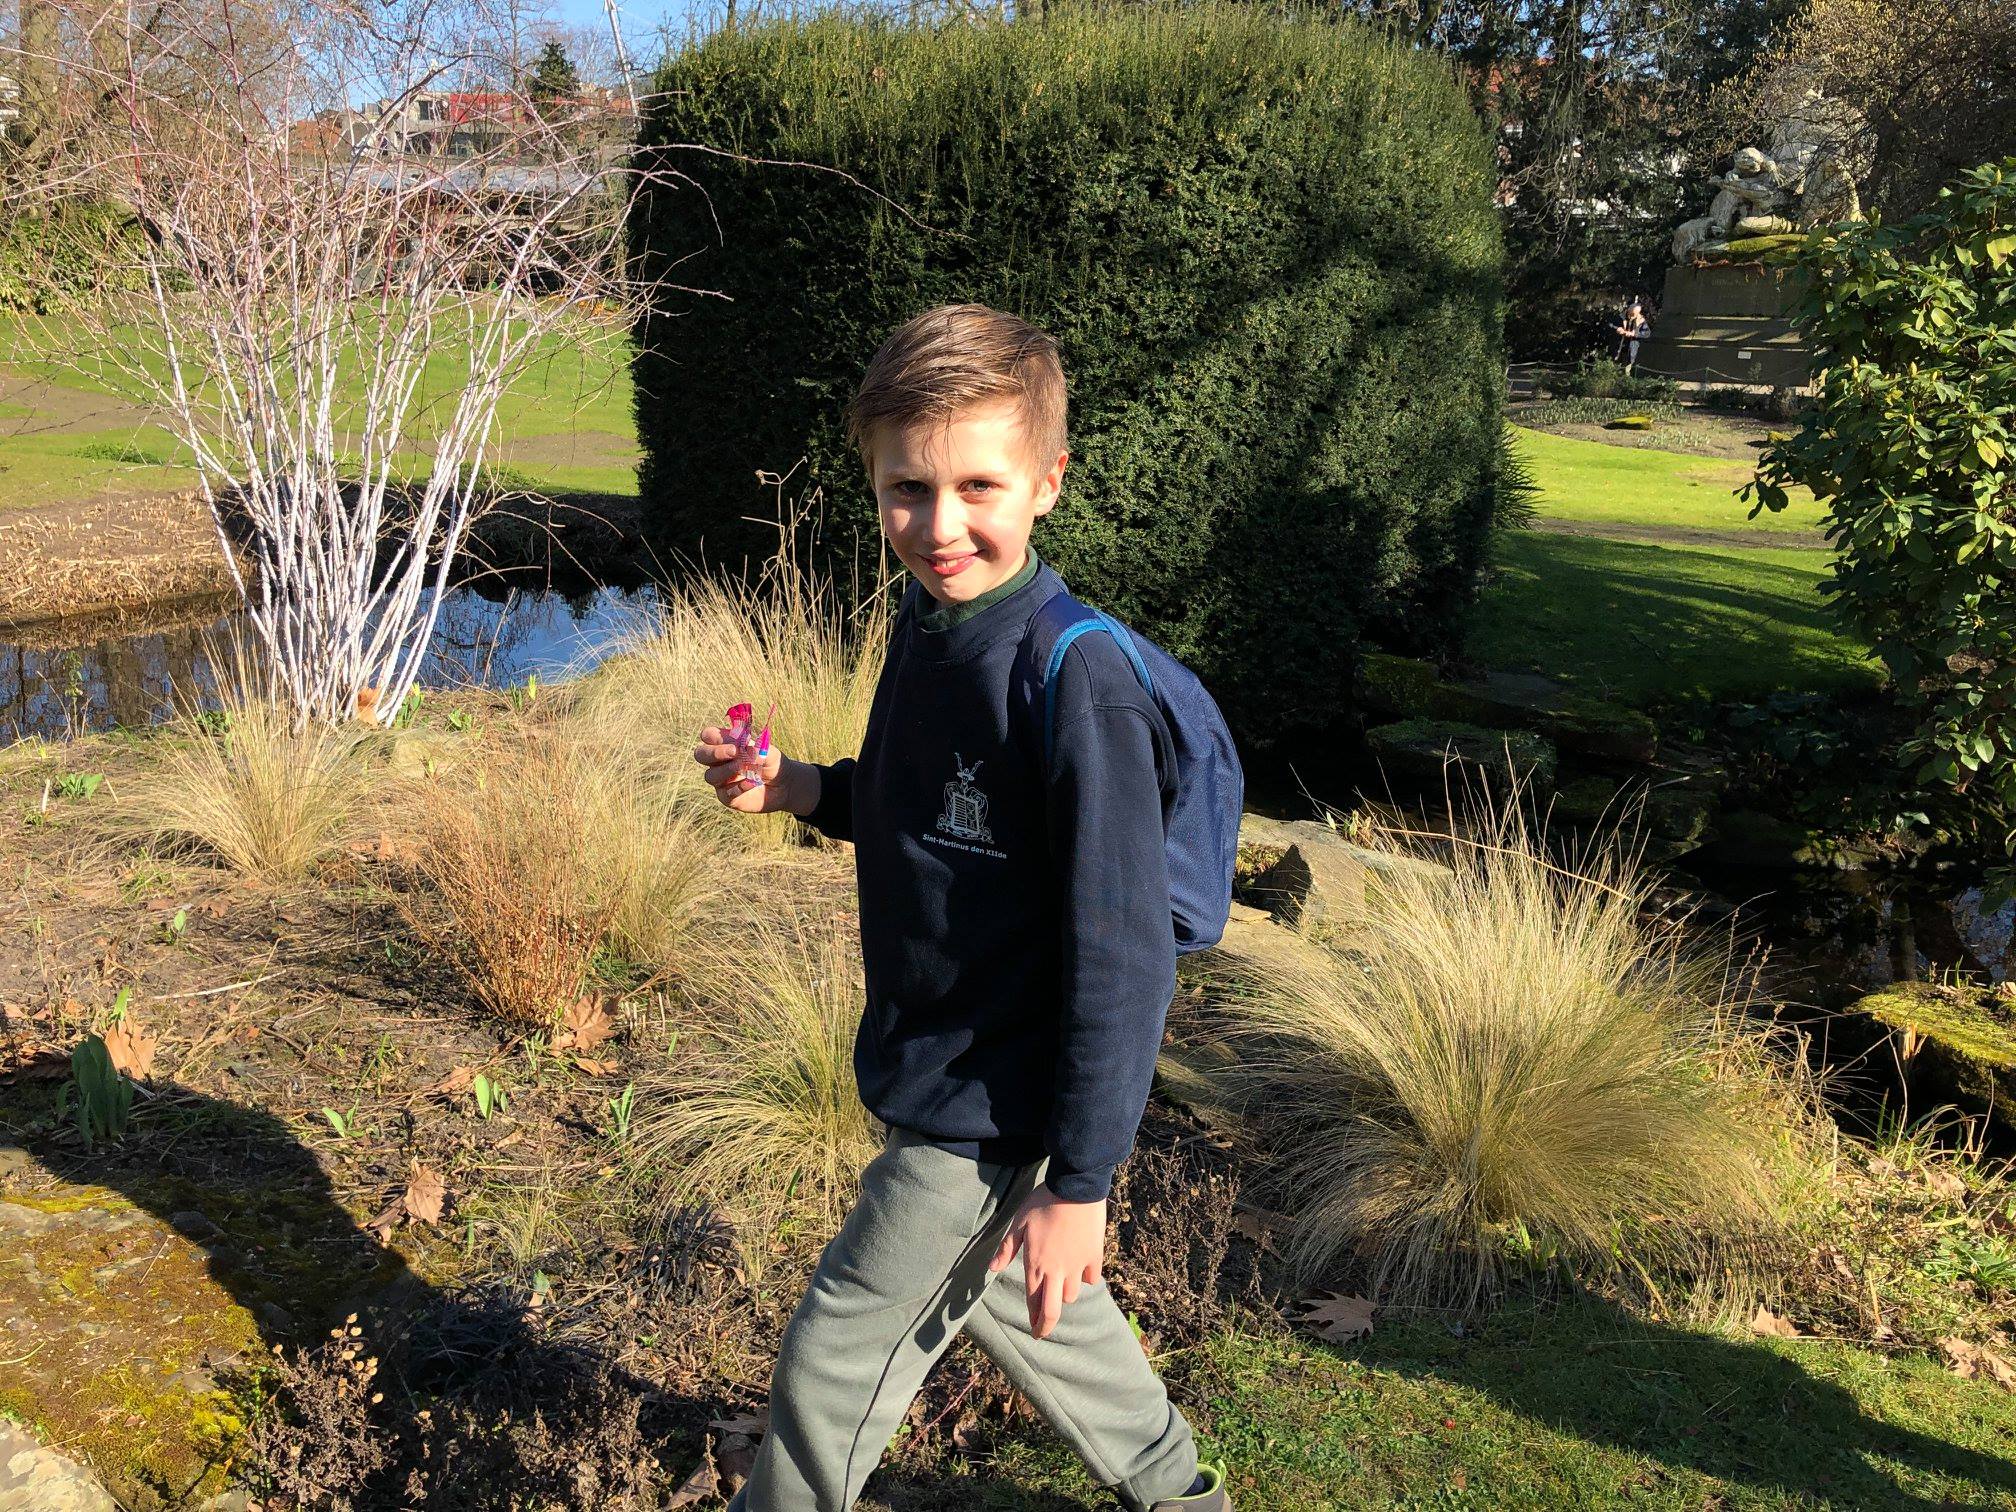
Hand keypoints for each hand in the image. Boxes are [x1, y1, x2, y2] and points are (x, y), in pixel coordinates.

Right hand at [691, 727, 813, 815]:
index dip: (713, 735)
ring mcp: (721, 780)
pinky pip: (725, 793)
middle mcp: (718, 762)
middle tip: (734, 751)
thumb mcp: (769, 752)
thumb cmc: (772, 763)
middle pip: (700, 754)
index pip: (708, 736)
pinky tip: (751, 783)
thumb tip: (747, 748)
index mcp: (724, 744)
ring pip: (710, 776)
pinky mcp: (727, 797)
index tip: (731, 738)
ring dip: (726, 770)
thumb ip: (758, 748)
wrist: (783, 786)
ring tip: (743, 767)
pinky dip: (738, 787)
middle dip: (713, 752)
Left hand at [988, 1187, 1105, 1340]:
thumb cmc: (1043, 1202)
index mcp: (1036, 1265)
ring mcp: (1078, 1265)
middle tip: (1041, 1332)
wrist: (1076, 1187)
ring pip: (1072, 1295)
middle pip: (1053, 1311)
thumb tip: (991, 1270)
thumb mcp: (1018, 1222)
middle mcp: (1057, 1271)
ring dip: (1064, 1295)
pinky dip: (1085, 1279)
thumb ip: (1006, 1248)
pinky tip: (1080, 1271)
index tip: (1033, 1331)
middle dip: (1046, 1326)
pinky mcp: (1095, 1256)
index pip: (1034, 1302)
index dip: (1033, 1320)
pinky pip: (1091, 1278)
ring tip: (1058, 1288)